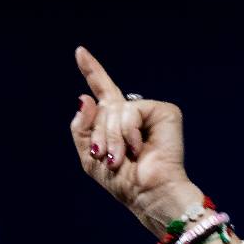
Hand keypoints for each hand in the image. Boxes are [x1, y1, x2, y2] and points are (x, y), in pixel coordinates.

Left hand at [70, 46, 194, 229]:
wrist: (146, 192)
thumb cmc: (120, 180)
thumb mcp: (88, 156)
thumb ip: (81, 127)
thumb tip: (85, 96)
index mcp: (114, 121)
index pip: (102, 91)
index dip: (91, 71)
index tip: (79, 51)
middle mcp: (132, 112)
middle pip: (102, 108)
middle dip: (99, 136)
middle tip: (108, 158)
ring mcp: (148, 110)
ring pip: (115, 111)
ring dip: (112, 138)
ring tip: (121, 157)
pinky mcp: (164, 111)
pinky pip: (131, 112)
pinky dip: (128, 133)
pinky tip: (138, 148)